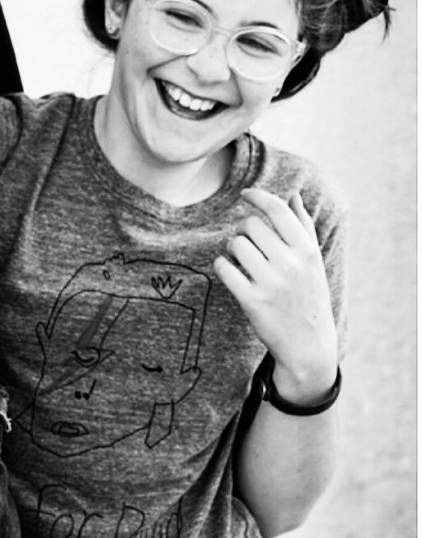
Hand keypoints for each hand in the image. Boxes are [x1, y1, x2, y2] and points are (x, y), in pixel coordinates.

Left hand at [214, 189, 337, 397]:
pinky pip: (224, 268)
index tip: (245, 193)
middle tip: (249, 244)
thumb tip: (295, 196)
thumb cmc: (309, 295)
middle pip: (251, 225)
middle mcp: (290, 264)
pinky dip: (222, 266)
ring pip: (235, 244)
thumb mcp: (314, 262)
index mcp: (306, 251)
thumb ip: (304, 227)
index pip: (278, 210)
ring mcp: (271, 284)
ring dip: (232, 248)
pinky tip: (230, 271)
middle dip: (245, 231)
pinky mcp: (252, 301)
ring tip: (241, 259)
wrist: (308, 344)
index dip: (258, 196)